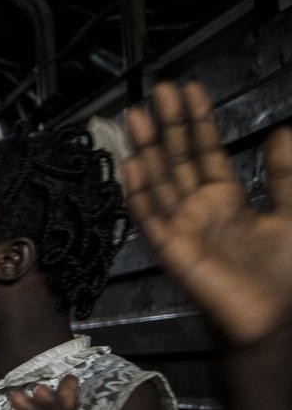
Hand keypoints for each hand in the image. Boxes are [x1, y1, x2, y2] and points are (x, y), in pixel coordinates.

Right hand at [123, 81, 291, 345]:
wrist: (276, 318)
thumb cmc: (284, 275)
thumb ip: (284, 175)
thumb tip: (282, 132)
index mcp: (225, 199)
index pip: (204, 151)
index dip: (195, 121)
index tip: (187, 90)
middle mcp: (198, 210)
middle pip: (175, 160)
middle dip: (166, 125)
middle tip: (157, 91)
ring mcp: (182, 228)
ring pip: (158, 181)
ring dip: (146, 149)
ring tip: (137, 117)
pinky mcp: (172, 250)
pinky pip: (150, 218)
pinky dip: (140, 192)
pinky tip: (132, 165)